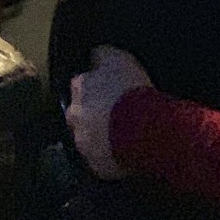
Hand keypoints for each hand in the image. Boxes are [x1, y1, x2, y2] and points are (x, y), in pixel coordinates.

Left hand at [66, 45, 153, 178]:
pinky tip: (124, 152)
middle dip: (92, 114)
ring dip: (100, 136)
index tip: (109, 92)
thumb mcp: (119, 58)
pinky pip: (101, 161)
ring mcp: (83, 142)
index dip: (96, 88)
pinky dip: (110, 158)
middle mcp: (75, 114)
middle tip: (114, 115)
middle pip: (79, 113)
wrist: (144, 129)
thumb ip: (102, 54)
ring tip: (121, 136)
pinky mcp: (96, 165)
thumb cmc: (131, 91)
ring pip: (88, 138)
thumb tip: (94, 55)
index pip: (80, 84)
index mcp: (79, 87)